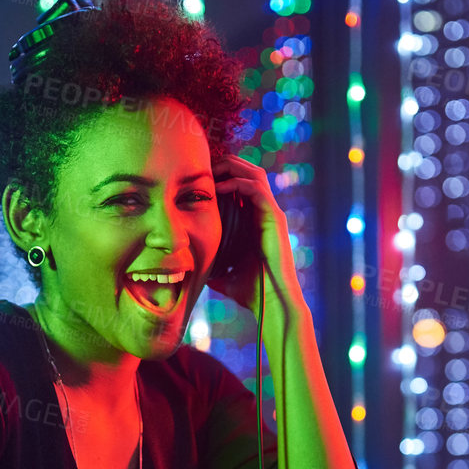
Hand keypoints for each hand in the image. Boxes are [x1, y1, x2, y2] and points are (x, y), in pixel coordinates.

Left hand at [205, 155, 305, 314]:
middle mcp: (267, 213)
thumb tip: (194, 269)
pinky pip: (256, 188)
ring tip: (210, 172)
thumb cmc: (253, 293)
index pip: (242, 186)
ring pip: (255, 173)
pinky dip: (236, 183)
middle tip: (203, 169)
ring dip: (231, 168)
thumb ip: (214, 266)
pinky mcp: (274, 217)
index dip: (223, 176)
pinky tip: (217, 188)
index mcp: (257, 221)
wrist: (272, 303)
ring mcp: (273, 213)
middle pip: (250, 172)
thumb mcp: (226, 275)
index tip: (200, 179)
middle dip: (227, 165)